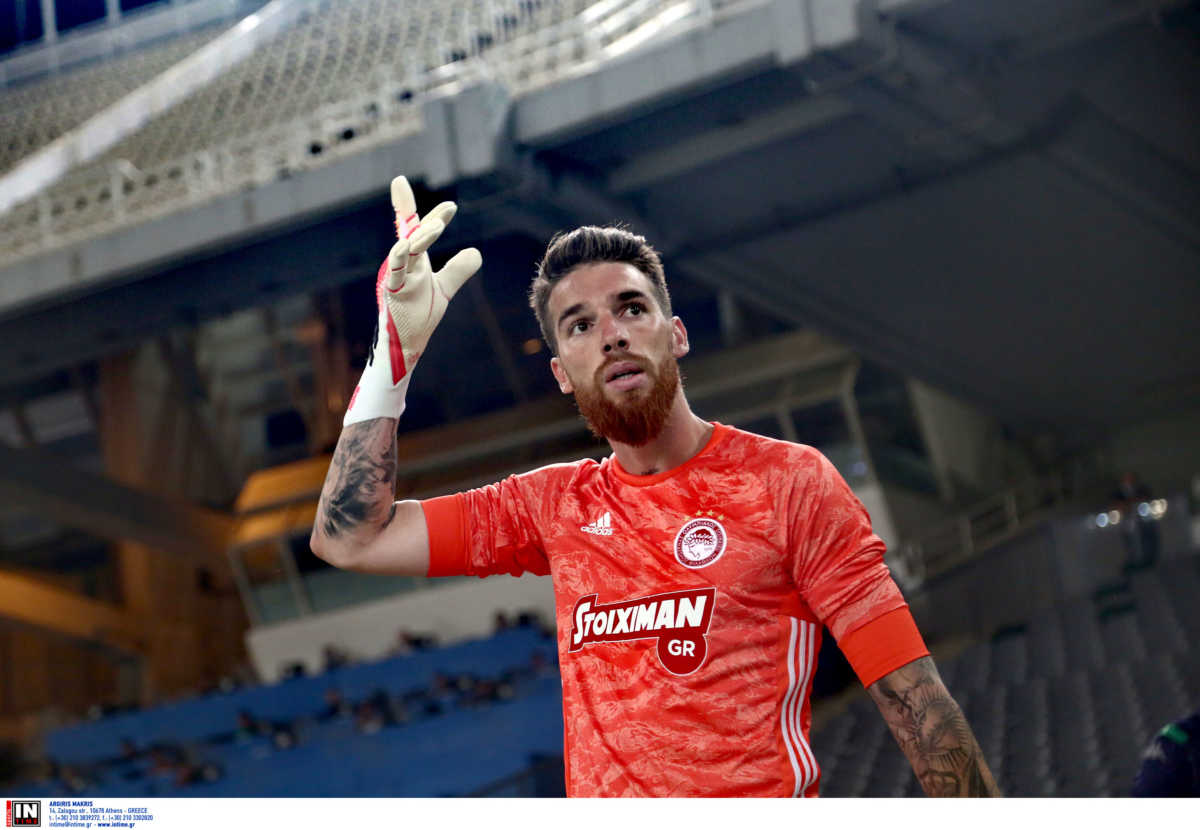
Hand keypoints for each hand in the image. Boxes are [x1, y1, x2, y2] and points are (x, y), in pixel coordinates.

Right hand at [345, 176, 481, 424]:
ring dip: (421, 236)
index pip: (415, 228)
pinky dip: (401, 257)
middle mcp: (402, 264)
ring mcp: (395, 276)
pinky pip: (394, 271)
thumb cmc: (419, 314)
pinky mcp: (391, 291)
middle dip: (422, 215)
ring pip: (405, 248)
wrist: (408, 344)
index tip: (428, 194)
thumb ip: (458, 269)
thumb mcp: (444, 288)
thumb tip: (476, 252)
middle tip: (448, 208)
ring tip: (439, 226)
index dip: (423, 211)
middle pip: (409, 231)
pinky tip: (409, 244)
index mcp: (413, 260)